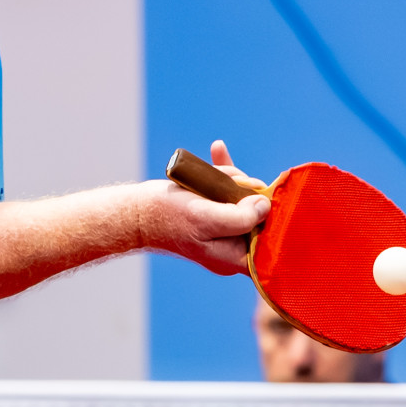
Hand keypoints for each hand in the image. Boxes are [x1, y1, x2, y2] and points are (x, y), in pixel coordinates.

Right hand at [137, 139, 269, 275]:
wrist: (133, 213)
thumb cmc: (165, 217)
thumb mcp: (205, 217)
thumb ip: (240, 216)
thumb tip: (265, 204)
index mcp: (233, 257)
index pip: (269, 241)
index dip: (272, 218)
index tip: (264, 197)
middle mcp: (231, 246)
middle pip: (256, 214)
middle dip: (244, 190)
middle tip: (228, 180)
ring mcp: (221, 228)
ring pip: (240, 198)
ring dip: (229, 178)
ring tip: (209, 170)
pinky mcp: (210, 211)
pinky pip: (225, 191)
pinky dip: (222, 172)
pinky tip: (217, 149)